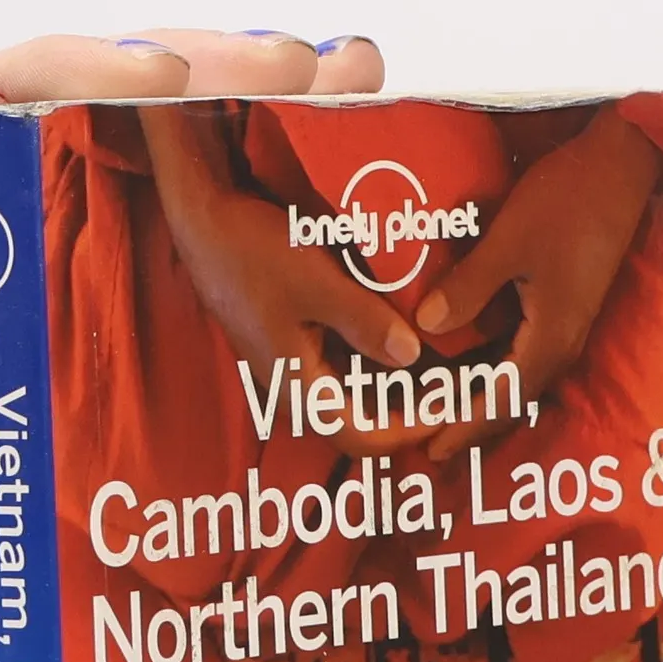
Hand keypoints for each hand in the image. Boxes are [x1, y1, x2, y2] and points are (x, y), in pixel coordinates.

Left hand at [0, 29, 382, 661]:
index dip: (42, 90)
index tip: (161, 79)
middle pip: (35, 176)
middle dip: (172, 115)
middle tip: (310, 86)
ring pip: (91, 269)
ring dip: (209, 220)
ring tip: (335, 175)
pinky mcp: (3, 467)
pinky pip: (110, 391)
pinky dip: (199, 357)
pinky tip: (289, 346)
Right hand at [143, 85, 421, 450]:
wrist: (204, 223)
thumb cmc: (255, 251)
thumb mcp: (317, 283)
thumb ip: (365, 323)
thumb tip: (412, 356)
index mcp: (299, 389)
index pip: (365, 438)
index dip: (412, 432)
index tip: (452, 412)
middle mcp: (296, 391)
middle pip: (364, 424)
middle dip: (411, 413)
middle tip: (459, 390)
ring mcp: (294, 369)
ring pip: (356, 397)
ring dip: (397, 390)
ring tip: (444, 368)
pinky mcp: (295, 345)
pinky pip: (345, 370)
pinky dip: (377, 365)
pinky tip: (406, 339)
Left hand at [414, 107, 662, 460]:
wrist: (620, 165)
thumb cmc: (567, 200)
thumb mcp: (509, 242)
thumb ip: (469, 288)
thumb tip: (426, 329)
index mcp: (550, 339)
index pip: (500, 402)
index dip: (464, 428)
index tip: (431, 450)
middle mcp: (561, 345)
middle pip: (511, 402)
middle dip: (471, 425)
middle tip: (430, 444)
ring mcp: (566, 328)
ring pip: (518, 381)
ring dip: (484, 401)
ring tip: (445, 414)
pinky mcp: (565, 309)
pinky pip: (524, 356)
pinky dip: (496, 371)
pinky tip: (472, 367)